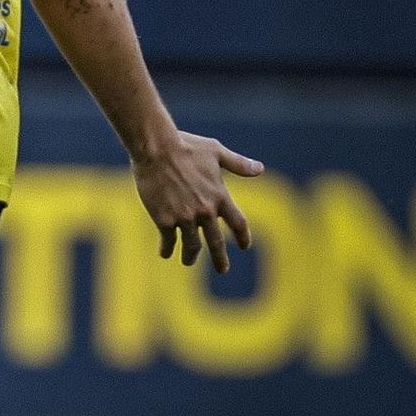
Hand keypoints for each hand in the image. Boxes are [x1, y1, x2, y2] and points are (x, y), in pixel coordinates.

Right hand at [132, 130, 263, 272]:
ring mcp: (185, 217)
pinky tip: (165, 253)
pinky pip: (168, 240)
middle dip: (220, 259)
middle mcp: (205, 210)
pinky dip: (167, 249)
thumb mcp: (215, 152)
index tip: (244, 246)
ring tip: (188, 261)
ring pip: (192, 245)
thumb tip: (260, 169)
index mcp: (220, 196)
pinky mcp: (164, 219)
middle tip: (222, 269)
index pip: (238, 223)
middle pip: (216, 242)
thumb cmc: (186, 146)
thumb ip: (238, 164)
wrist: (156, 149)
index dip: (242, 236)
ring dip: (191, 256)